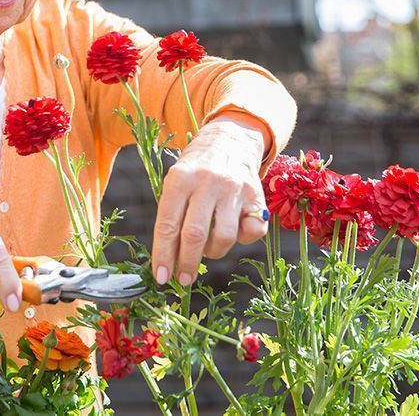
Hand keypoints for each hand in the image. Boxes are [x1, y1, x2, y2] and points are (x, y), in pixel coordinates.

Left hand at [151, 112, 269, 285]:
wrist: (230, 140)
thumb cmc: (196, 169)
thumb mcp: (176, 183)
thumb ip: (172, 216)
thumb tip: (167, 261)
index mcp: (180, 179)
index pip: (167, 224)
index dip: (163, 255)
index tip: (161, 277)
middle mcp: (207, 182)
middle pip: (195, 234)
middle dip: (186, 263)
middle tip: (182, 279)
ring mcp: (234, 188)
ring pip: (223, 237)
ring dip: (213, 253)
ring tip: (207, 249)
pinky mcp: (257, 196)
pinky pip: (252, 232)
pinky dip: (242, 240)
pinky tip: (233, 232)